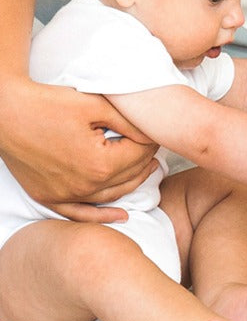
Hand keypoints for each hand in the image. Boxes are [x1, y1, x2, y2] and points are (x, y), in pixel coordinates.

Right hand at [0, 78, 157, 221]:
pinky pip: (79, 213)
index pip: (139, 156)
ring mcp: (63, 195)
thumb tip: (152, 137)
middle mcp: (83, 186)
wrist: (6, 111)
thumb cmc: (50, 103)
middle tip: (154, 148)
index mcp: (99, 163)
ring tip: (148, 170)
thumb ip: (130, 124)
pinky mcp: (47, 197)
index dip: (151, 143)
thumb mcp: (97, 106)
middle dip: (145, 161)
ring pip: (110, 196)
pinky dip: (101, 216)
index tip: (157, 134)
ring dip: (132, 184)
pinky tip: (121, 216)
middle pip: (128, 177)